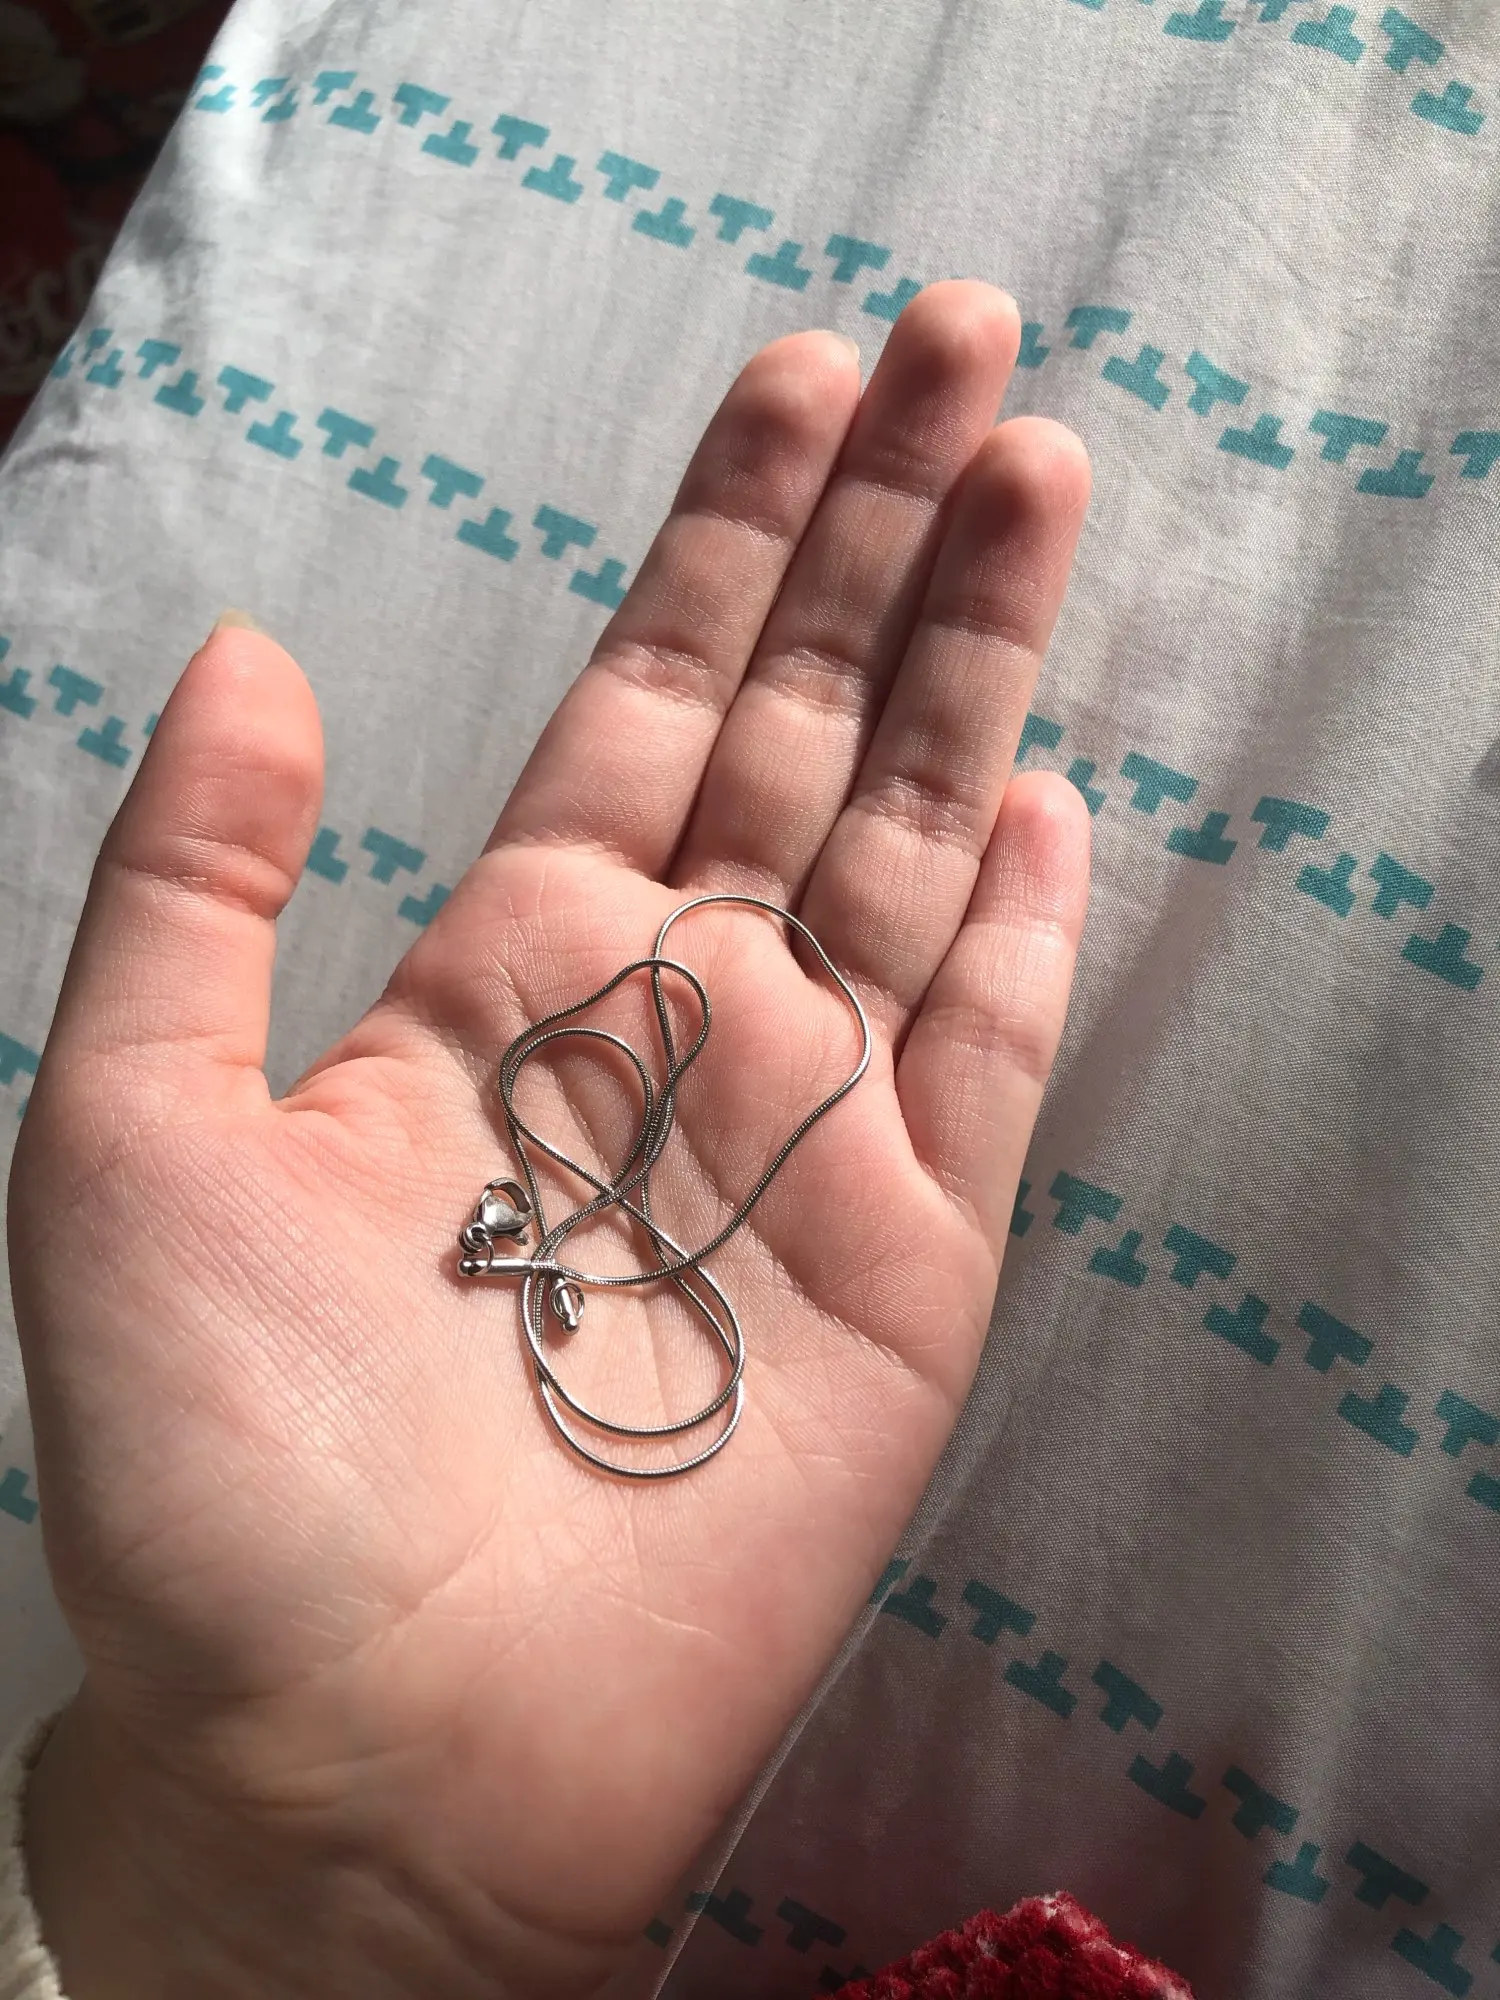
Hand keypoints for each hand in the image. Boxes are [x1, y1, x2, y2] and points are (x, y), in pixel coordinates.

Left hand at [9, 282, 1090, 1998]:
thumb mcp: (123, 1130)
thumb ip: (196, 882)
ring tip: (1032, 477)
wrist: (365, 1755)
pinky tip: (1054, 790)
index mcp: (507, 973)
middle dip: (884, 539)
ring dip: (974, 672)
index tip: (805, 380)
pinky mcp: (907, 1270)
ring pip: (914, 852)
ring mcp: (803, 1137)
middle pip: (806, 735)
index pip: (648, 704)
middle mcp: (670, 1024)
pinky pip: (984, 1064)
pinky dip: (1023, 931)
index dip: (729, 541)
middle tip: (965, 346)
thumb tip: (254, 651)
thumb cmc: (224, 1465)